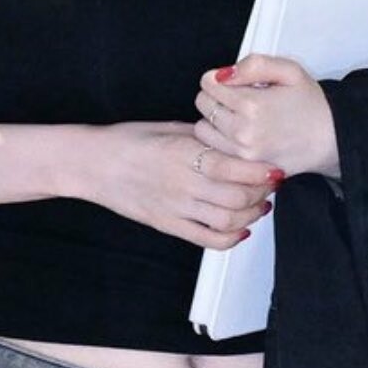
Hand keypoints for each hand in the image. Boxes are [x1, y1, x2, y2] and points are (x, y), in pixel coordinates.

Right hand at [85, 121, 281, 249]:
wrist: (93, 163)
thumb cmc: (128, 140)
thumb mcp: (170, 127)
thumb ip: (204, 136)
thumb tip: (234, 140)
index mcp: (184, 152)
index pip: (235, 168)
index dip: (261, 171)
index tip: (274, 168)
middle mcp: (182, 182)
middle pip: (238, 197)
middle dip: (262, 193)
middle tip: (271, 185)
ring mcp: (175, 207)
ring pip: (227, 221)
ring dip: (251, 215)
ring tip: (259, 205)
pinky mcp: (167, 224)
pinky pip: (207, 239)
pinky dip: (230, 239)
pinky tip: (240, 230)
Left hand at [194, 54, 339, 177]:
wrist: (331, 140)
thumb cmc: (311, 105)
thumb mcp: (289, 71)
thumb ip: (254, 65)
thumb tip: (224, 73)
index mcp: (252, 105)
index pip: (208, 84)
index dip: (219, 78)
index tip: (235, 81)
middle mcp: (243, 132)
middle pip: (203, 105)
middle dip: (215, 96)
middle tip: (238, 97)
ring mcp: (242, 153)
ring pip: (203, 129)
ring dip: (214, 119)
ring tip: (237, 115)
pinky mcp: (243, 167)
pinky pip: (213, 150)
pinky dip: (219, 139)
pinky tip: (237, 133)